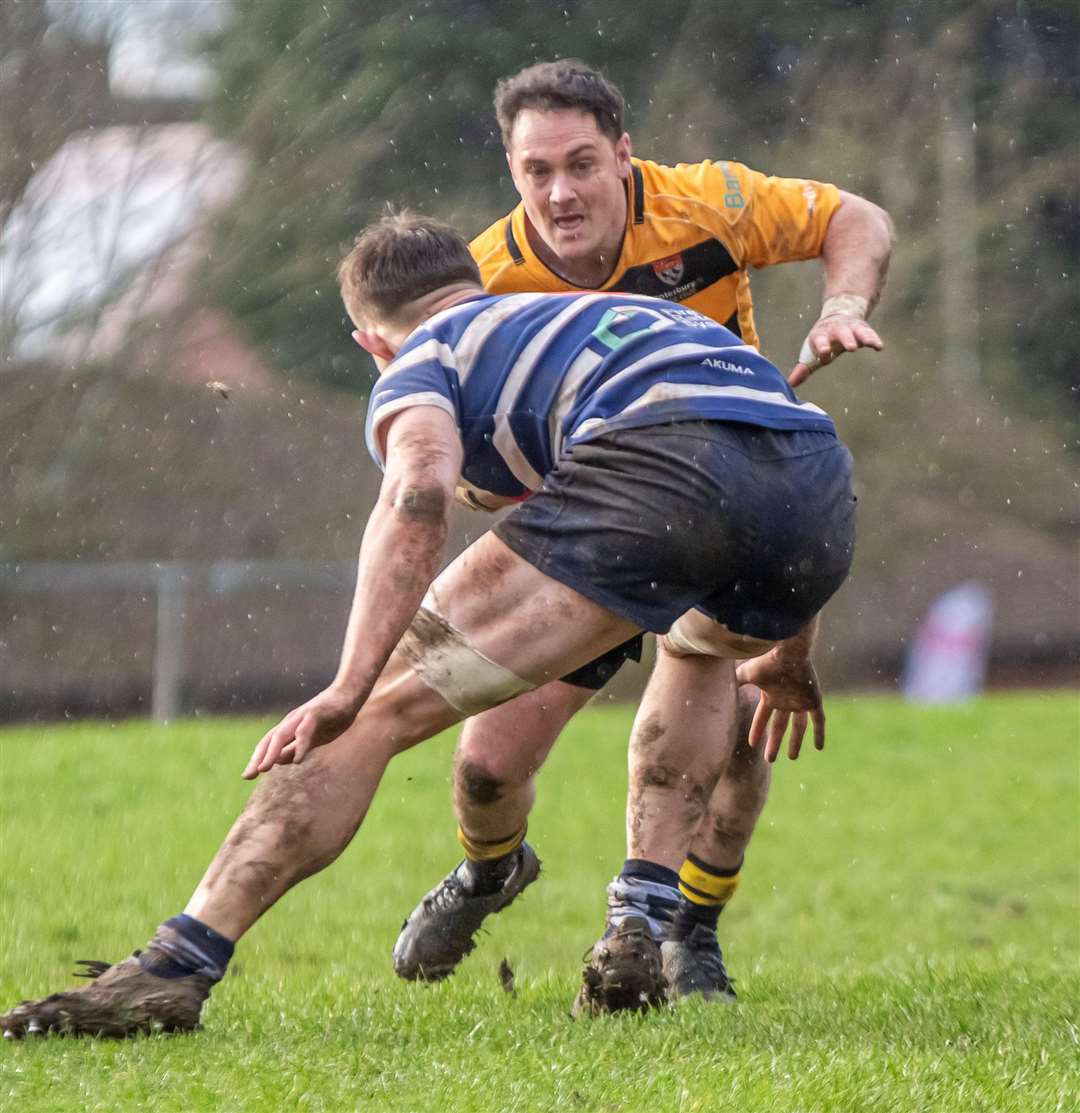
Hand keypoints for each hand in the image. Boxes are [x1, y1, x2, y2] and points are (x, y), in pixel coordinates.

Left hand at [242, 686, 364, 778]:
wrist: (349, 694)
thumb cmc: (332, 716)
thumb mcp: (311, 738)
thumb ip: (295, 747)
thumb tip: (278, 761)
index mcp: (290, 728)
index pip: (268, 745)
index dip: (258, 759)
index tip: (247, 776)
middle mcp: (291, 721)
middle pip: (269, 740)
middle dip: (258, 758)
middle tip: (247, 776)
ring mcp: (302, 717)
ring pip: (281, 735)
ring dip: (271, 752)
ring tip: (263, 769)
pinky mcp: (316, 713)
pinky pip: (305, 731)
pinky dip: (300, 745)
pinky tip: (299, 760)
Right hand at [735, 651, 824, 761]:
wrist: (788, 652)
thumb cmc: (766, 662)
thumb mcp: (745, 675)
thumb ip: (734, 683)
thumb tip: (714, 687)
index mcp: (771, 695)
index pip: (763, 716)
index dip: (757, 730)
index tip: (752, 744)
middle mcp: (786, 699)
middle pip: (780, 726)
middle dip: (774, 742)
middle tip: (769, 760)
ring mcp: (800, 701)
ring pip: (799, 726)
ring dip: (796, 742)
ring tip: (792, 757)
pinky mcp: (814, 700)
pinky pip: (819, 720)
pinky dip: (819, 733)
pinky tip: (819, 747)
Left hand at [789, 313, 882, 387]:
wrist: (837, 315)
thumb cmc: (822, 340)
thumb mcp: (812, 351)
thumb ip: (804, 368)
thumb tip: (789, 384)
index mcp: (820, 335)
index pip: (820, 341)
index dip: (823, 349)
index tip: (825, 356)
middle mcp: (835, 329)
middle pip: (840, 333)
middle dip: (846, 339)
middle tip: (851, 348)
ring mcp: (850, 327)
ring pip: (857, 331)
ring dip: (862, 337)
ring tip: (869, 344)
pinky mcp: (863, 328)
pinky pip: (869, 333)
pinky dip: (874, 339)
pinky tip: (879, 347)